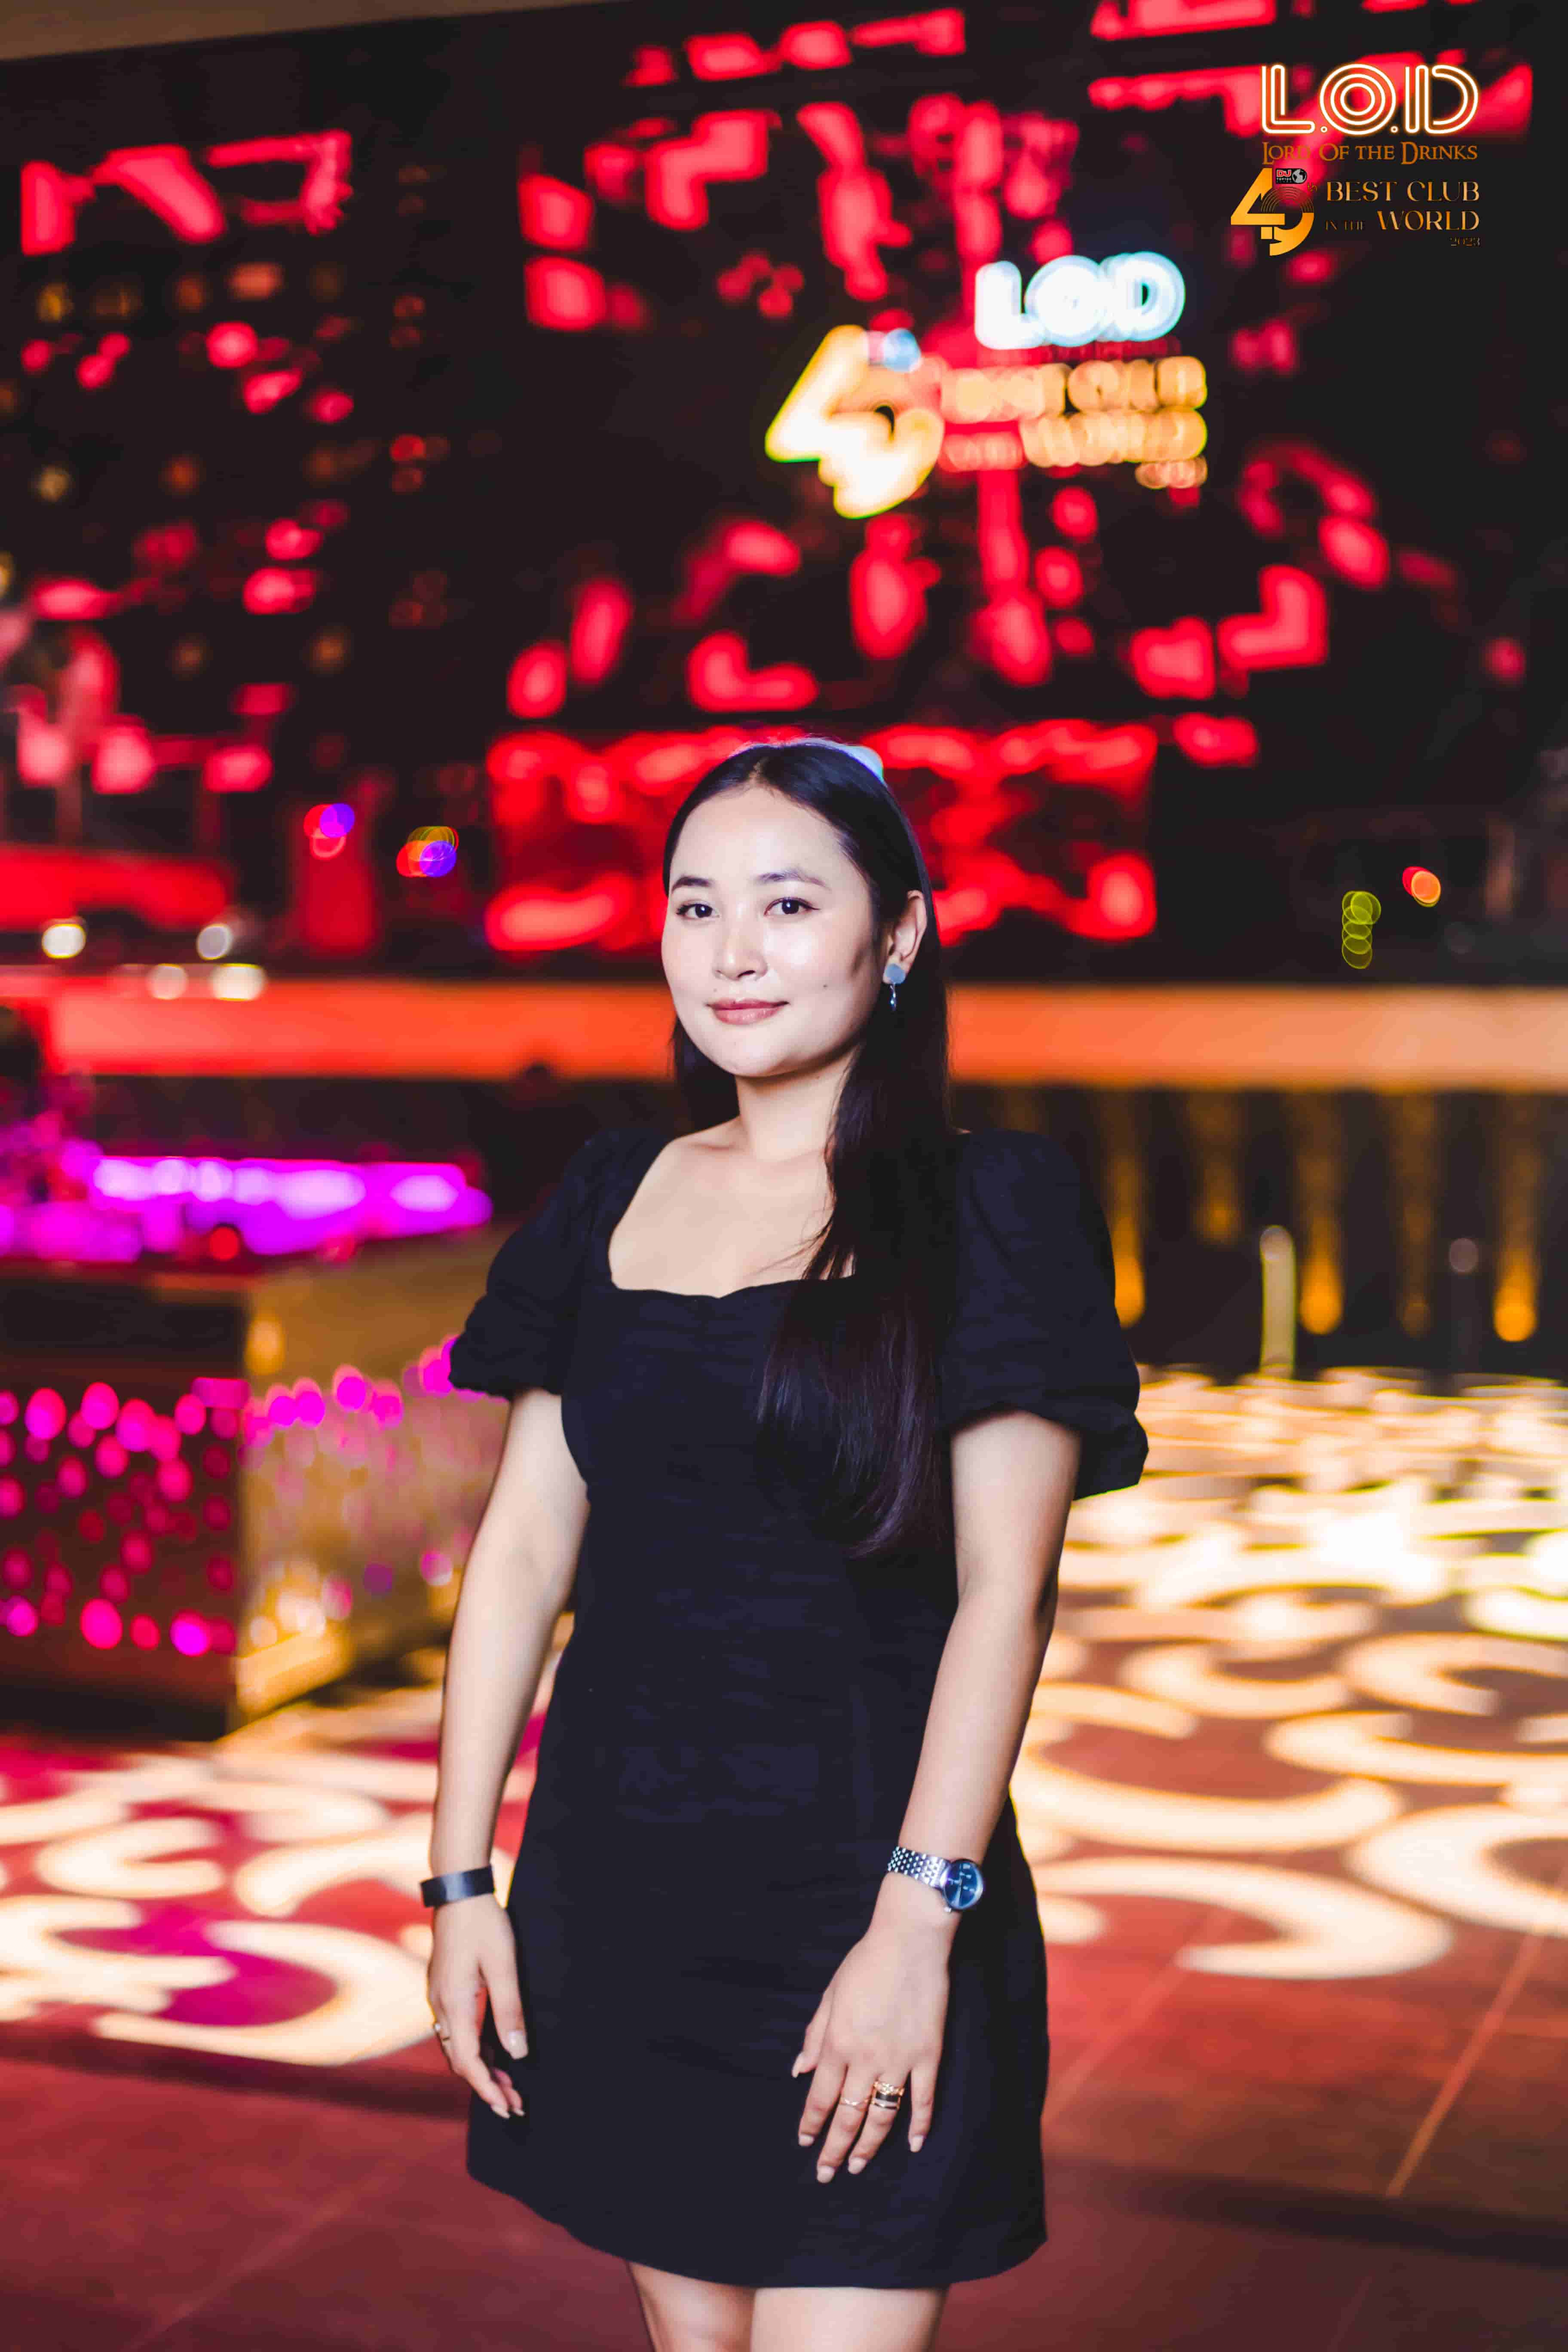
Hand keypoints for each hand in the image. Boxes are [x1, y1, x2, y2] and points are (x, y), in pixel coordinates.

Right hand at [427, 1896, 526, 2120]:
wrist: (458, 1890)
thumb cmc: (484, 1924)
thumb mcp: (503, 1965)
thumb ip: (509, 2010)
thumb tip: (517, 2053)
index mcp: (454, 2004)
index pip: (469, 2061)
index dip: (488, 2088)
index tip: (507, 2108)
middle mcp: (440, 2006)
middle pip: (461, 2060)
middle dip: (487, 2084)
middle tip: (515, 2104)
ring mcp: (439, 1996)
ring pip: (458, 2046)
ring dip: (481, 2067)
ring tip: (509, 2085)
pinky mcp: (443, 1988)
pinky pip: (456, 2030)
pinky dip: (474, 2047)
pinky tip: (493, 2052)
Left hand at [792, 1887, 952, 2180]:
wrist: (910, 1940)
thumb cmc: (866, 1962)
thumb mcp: (831, 1995)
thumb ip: (815, 2036)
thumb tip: (799, 2072)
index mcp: (838, 2043)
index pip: (820, 2097)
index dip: (811, 2124)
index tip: (804, 2142)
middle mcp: (866, 2059)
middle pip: (848, 2116)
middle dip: (834, 2148)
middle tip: (825, 2174)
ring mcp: (900, 2060)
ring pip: (882, 2116)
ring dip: (869, 2146)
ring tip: (858, 2166)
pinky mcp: (928, 2055)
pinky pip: (924, 2099)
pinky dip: (920, 2125)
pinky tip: (914, 2145)